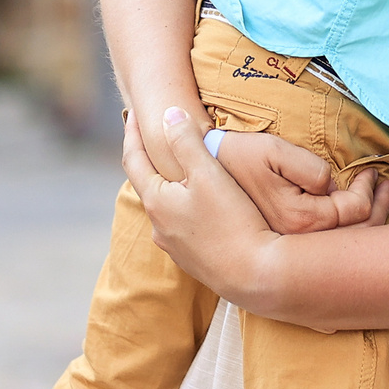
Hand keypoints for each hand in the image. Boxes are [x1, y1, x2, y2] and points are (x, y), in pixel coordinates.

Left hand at [123, 107, 288, 307]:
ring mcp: (175, 246)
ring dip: (169, 185)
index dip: (132, 133)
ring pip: (166, 207)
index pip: (133, 159)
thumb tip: (168, 114)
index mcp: (156, 202)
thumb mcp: (208, 173)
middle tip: (155, 136)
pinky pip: (182, 224)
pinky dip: (185, 206)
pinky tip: (200, 204)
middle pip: (148, 184)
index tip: (134, 113)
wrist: (256, 276)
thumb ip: (185, 141)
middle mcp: (159, 226)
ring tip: (180, 169)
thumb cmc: (232, 221)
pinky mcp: (194, 259)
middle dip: (151, 159)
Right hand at [213, 131, 388, 233]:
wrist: (204, 173)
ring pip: (341, 248)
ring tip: (381, 199)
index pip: (353, 211)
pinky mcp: (283, 248)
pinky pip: (325, 250)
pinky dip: (349, 237)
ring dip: (368, 223)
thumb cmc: (240, 156)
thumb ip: (311, 168)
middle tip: (388, 187)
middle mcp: (296, 243)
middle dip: (378, 210)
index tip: (371, 170)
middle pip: (353, 238)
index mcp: (298, 220)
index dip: (367, 189)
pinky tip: (359, 222)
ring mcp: (289, 250)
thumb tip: (332, 185)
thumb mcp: (275, 150)